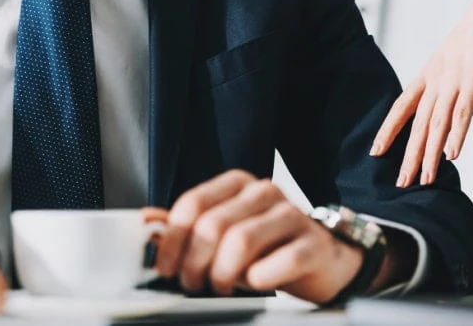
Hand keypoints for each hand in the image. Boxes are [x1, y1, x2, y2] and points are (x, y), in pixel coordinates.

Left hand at [151, 170, 363, 303]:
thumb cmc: (269, 245)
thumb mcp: (224, 233)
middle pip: (213, 225)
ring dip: (223, 273)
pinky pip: (281, 261)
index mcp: (237, 184)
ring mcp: (292, 215)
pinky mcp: (314, 243)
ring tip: (221, 287)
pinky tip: (256, 284)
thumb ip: (188, 227)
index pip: (193, 203)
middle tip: (193, 283)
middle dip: (194, 262)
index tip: (166, 267)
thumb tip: (149, 221)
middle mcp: (264, 192)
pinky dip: (261, 278)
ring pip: (241, 241)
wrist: (322, 259)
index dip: (172, 240)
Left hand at [372, 0, 472, 186]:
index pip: (400, 107)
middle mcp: (436, 80)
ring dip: (430, 155)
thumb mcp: (454, 58)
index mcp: (428, 75)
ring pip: (436, 124)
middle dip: (408, 156)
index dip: (387, 130)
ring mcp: (454, 81)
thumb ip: (446, 81)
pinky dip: (456, 135)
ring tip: (423, 179)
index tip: (375, 151)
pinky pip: (463, 113)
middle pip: (417, 124)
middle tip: (400, 182)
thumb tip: (442, 103)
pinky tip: (452, 155)